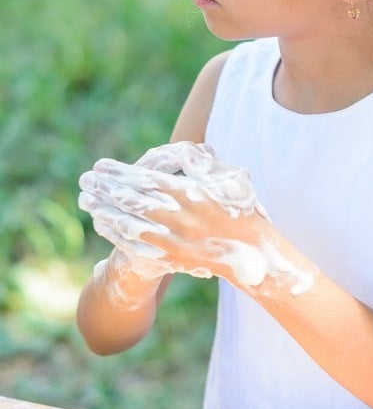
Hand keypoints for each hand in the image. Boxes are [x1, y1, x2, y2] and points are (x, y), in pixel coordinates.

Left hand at [79, 142, 271, 287]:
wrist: (252, 254)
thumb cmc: (241, 210)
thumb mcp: (229, 178)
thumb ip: (202, 163)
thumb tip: (179, 149)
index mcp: (191, 195)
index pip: (146, 180)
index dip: (120, 173)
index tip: (101, 166)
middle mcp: (179, 218)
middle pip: (132, 201)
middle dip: (105, 189)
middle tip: (85, 179)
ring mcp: (173, 241)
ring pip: (128, 223)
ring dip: (104, 210)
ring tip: (86, 199)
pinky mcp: (170, 259)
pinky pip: (136, 246)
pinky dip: (116, 234)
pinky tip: (102, 223)